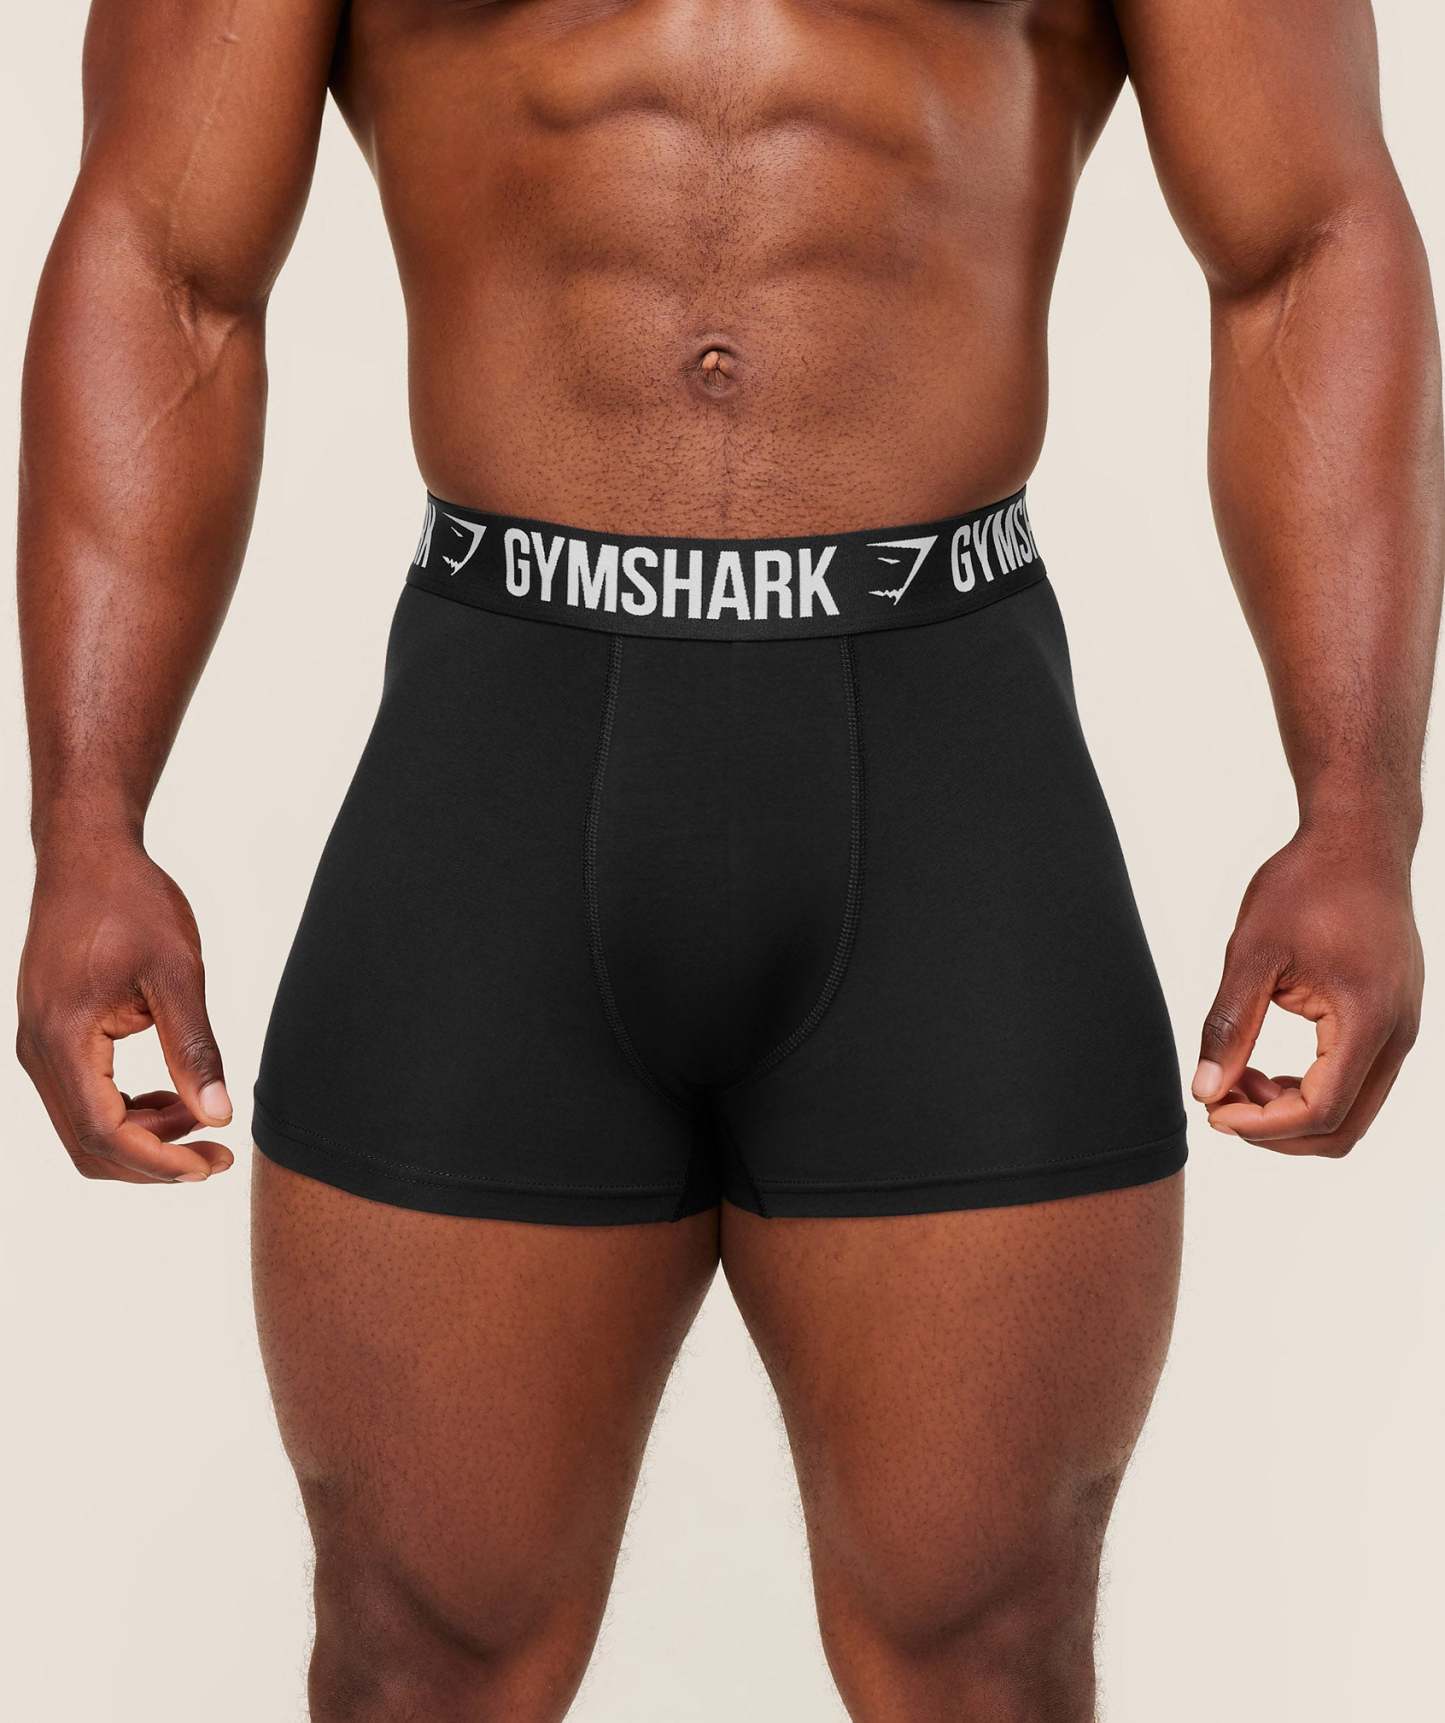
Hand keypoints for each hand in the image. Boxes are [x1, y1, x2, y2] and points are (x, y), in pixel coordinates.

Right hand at [16, 845, 234, 1182]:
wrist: (87, 856)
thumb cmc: (131, 902)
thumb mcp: (177, 972)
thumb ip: (194, 1049)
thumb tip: (217, 1117)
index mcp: (63, 1037)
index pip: (104, 1133)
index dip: (159, 1162)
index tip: (212, 1164)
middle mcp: (38, 1049)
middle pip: (88, 1144)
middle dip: (154, 1161)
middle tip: (217, 1157)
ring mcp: (38, 1044)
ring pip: (84, 1126)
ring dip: (144, 1137)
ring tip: (200, 1117)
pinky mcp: (49, 1035)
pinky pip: (82, 1097)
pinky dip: (127, 1111)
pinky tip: (171, 1095)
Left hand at [1191, 832, 1422, 1156]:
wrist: (1357, 842)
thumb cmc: (1305, 886)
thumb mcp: (1252, 953)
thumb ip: (1229, 1025)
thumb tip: (1204, 1091)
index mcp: (1368, 1019)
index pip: (1321, 1111)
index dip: (1262, 1126)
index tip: (1213, 1111)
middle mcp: (1397, 1034)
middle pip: (1344, 1128)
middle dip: (1277, 1132)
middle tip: (1220, 1105)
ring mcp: (1401, 1029)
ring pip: (1354, 1111)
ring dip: (1292, 1113)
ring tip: (1238, 1082)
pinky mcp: (1391, 1021)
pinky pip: (1358, 1081)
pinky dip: (1311, 1090)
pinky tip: (1264, 1069)